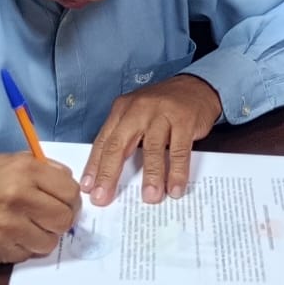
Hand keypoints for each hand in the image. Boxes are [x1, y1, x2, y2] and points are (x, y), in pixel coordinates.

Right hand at [0, 153, 80, 263]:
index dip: (71, 200)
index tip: (65, 202)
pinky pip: (27, 255)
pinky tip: (12, 235)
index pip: (70, 192)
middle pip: (64, 220)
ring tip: (30, 226)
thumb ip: (44, 169)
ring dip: (43, 236)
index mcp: (25, 171)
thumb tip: (69, 182)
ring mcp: (8, 226)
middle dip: (61, 220)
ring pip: (49, 242)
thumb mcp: (12, 161)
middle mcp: (18, 198)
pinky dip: (24, 247)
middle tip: (50, 217)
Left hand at [81, 75, 220, 207]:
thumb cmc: (163, 107)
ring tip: (150, 198)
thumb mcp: (138, 116)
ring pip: (152, 148)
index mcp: (123, 109)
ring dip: (151, 176)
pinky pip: (179, 150)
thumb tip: (110, 174)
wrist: (196, 87)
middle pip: (119, 144)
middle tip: (103, 197)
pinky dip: (177, 172)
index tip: (87, 188)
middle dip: (109, 174)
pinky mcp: (184, 120)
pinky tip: (175, 188)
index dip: (94, 166)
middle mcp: (139, 109)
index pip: (104, 141)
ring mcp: (162, 114)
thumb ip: (125, 139)